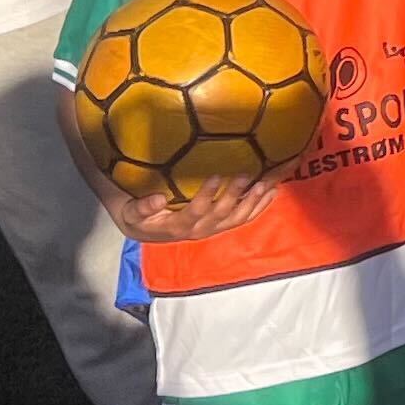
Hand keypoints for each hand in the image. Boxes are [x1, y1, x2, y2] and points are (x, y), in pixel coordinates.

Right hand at [108, 170, 276, 244]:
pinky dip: (260, 206)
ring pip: (238, 218)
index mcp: (178, 227)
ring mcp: (214, 228)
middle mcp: (200, 230)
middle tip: (245, 174)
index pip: (195, 212)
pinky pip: (245, 218)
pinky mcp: (222, 225)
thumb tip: (158, 199)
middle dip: (235, 194)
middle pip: (222, 214)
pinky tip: (272, 192)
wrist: (146, 230)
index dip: (206, 196)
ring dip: (253, 201)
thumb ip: (142, 208)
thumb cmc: (138, 217)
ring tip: (265, 184)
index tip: (214, 176)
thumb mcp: (132, 213)